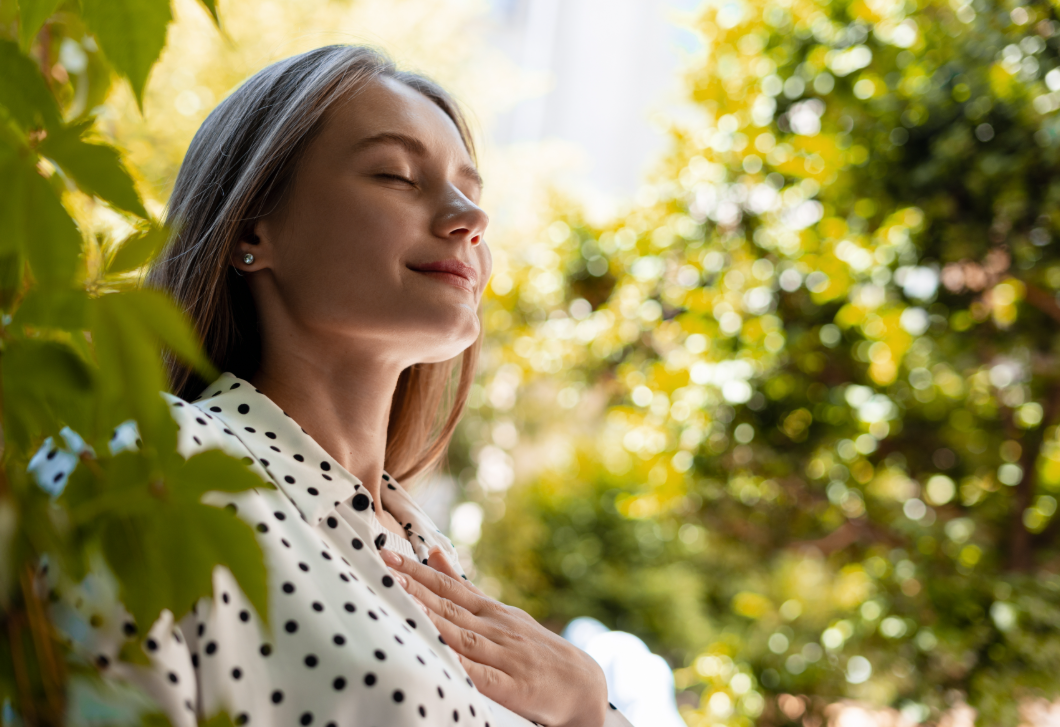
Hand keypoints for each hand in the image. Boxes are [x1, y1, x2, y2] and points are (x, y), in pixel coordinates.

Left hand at [380, 547, 607, 726]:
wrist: (583, 685)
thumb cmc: (533, 649)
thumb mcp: (500, 613)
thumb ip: (463, 586)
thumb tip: (434, 551)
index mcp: (491, 611)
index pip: (449, 587)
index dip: (418, 572)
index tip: (388, 555)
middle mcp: (497, 628)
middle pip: (450, 606)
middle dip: (416, 587)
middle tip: (386, 567)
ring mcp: (506, 655)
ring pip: (461, 635)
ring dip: (431, 616)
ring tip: (403, 600)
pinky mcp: (513, 687)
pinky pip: (481, 675)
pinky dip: (460, 664)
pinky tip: (439, 654)